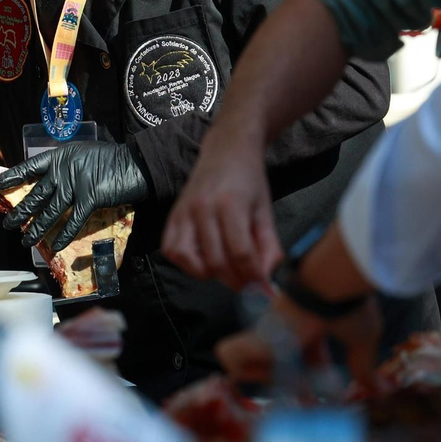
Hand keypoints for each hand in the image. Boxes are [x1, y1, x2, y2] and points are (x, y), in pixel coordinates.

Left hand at [0, 141, 150, 250]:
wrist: (134, 163)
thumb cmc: (110, 159)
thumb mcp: (82, 154)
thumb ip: (66, 166)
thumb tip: (51, 181)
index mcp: (60, 157)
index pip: (30, 167)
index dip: (14, 176)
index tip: (0, 185)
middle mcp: (63, 171)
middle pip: (36, 194)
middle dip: (20, 211)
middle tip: (7, 223)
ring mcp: (75, 185)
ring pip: (50, 211)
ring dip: (36, 228)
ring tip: (25, 240)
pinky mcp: (89, 199)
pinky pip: (73, 222)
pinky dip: (64, 235)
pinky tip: (55, 246)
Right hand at [162, 131, 280, 288]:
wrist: (226, 150)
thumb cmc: (249, 180)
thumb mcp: (265, 211)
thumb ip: (268, 247)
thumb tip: (265, 280)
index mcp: (231, 204)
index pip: (240, 252)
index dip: (253, 277)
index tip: (264, 291)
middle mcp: (203, 208)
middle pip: (216, 260)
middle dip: (235, 280)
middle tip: (248, 284)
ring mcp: (184, 211)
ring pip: (189, 259)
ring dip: (208, 274)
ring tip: (225, 271)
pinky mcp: (172, 215)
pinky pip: (171, 250)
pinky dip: (186, 263)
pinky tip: (203, 261)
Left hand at [216, 295, 384, 393]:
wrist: (330, 284)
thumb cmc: (348, 306)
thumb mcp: (362, 340)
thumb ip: (364, 366)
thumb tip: (379, 388)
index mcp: (309, 327)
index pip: (302, 357)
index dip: (308, 380)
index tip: (319, 398)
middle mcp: (284, 329)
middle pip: (273, 363)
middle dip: (287, 386)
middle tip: (306, 400)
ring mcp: (267, 332)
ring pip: (245, 362)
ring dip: (265, 380)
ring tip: (290, 386)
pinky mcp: (255, 336)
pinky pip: (230, 356)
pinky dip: (243, 370)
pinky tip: (272, 376)